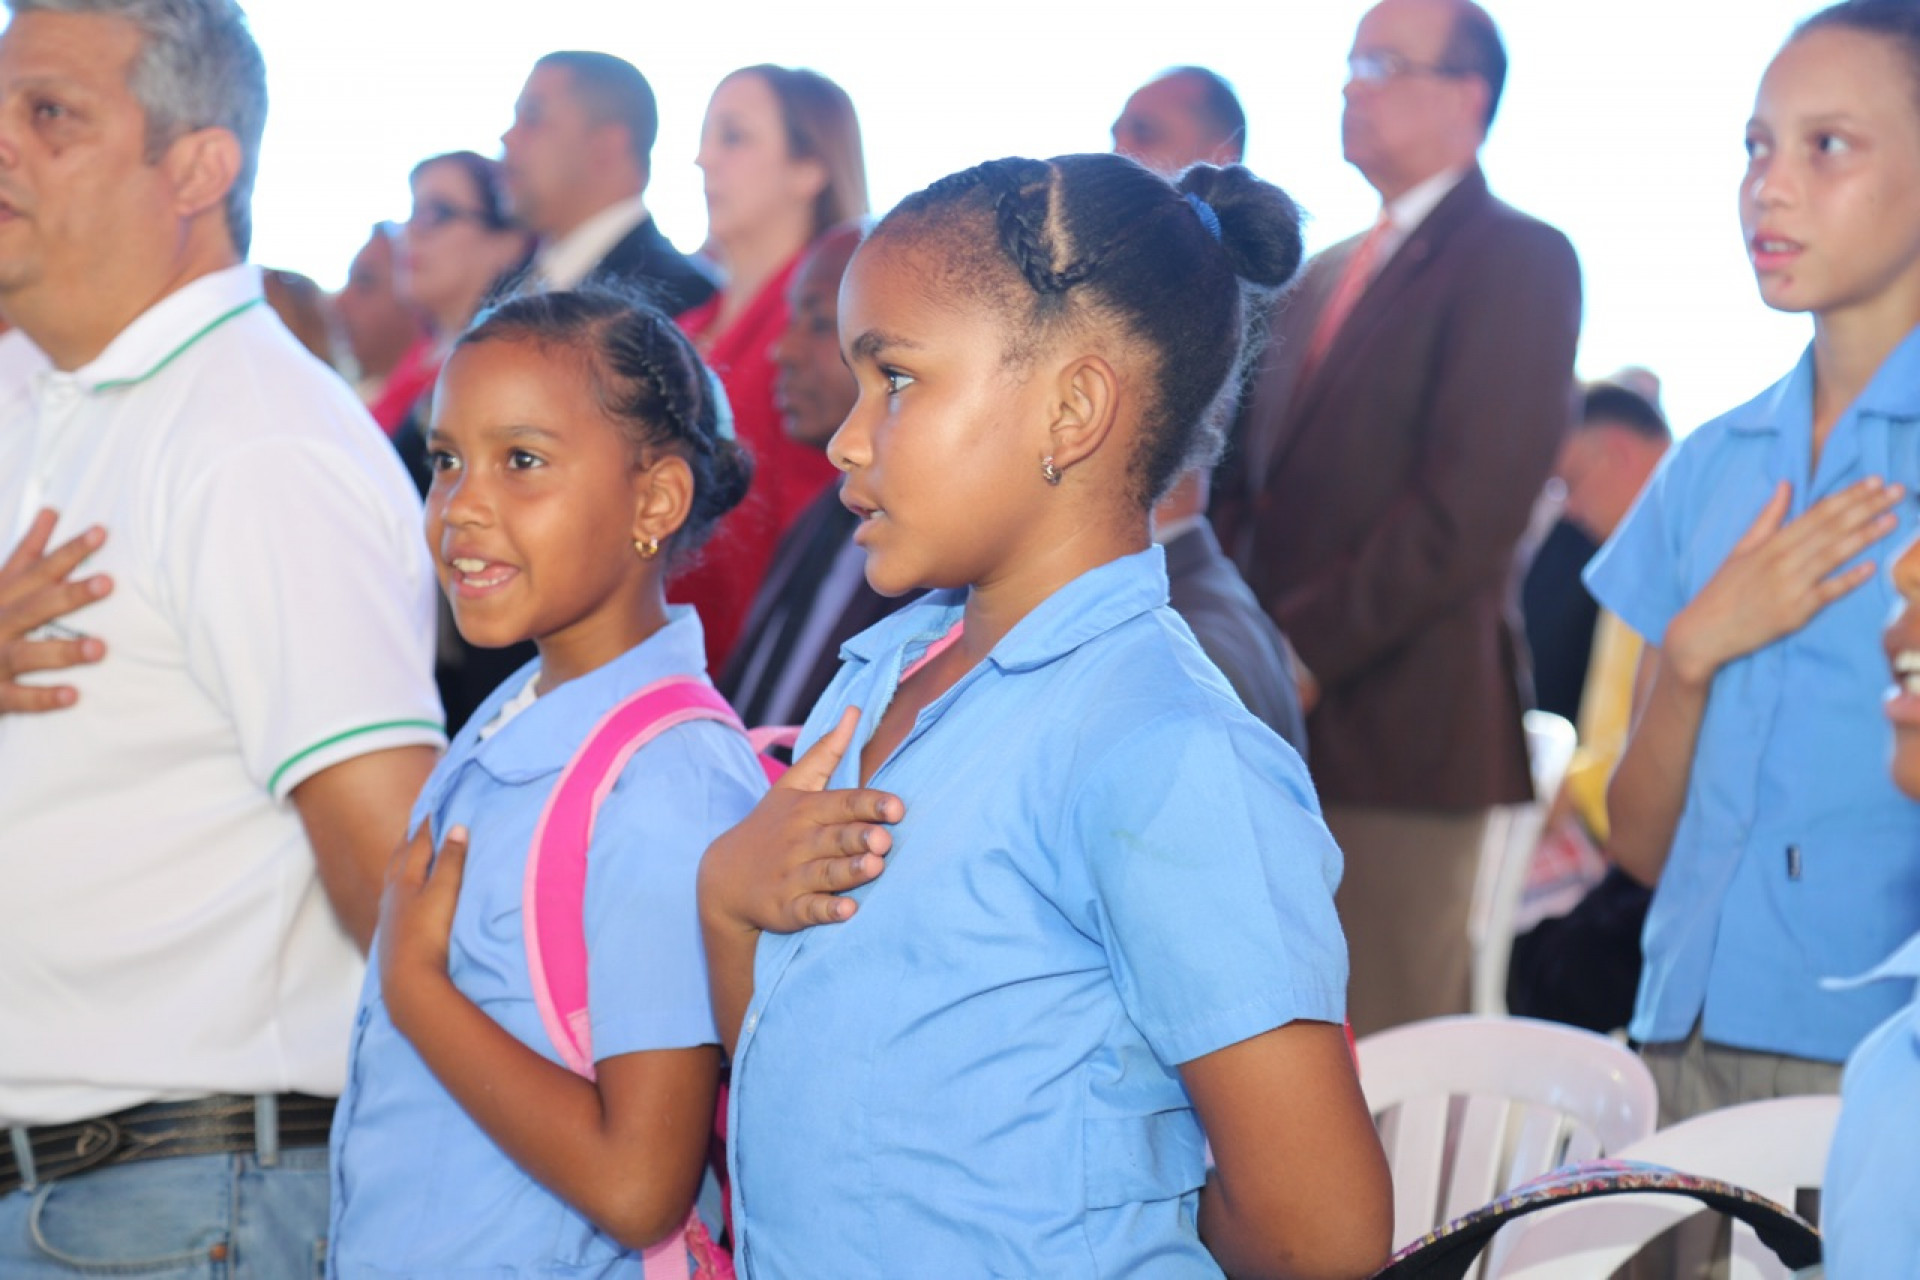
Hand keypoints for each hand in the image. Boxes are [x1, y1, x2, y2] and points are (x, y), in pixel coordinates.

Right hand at [0, 509, 112, 712]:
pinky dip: (42, 698)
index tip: (101, 532)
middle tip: (107, 583)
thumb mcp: (0, 584)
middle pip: (37, 606)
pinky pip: (17, 698)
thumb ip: (24, 553)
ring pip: (29, 653)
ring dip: (63, 651)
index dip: (68, 550)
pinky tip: (72, 696)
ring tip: (99, 648)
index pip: (37, 568)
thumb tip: (51, 511)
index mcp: (1, 596)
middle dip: (70, 594)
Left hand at [377, 823, 467, 1022]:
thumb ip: (452, 860)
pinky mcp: (392, 934)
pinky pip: (394, 899)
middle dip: (410, 839)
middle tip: (418, 824)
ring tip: (409, 855)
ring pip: (394, 880)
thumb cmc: (428, 934)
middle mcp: (392, 893)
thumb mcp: (445, 893)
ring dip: (403, 863)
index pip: (417, 843)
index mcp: (405, 879)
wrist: (409, 981)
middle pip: (400, 858)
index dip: (427, 824)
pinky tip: (405, 897)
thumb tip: (457, 828)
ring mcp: (390, 915)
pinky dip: (401, 887)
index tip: (435, 807)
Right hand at [698, 707, 902, 937]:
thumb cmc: (770, 825)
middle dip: (860, 837)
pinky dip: (827, 911)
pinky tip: (847, 911)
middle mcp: (801, 842)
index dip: (870, 804)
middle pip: (836, 838)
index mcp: (807, 810)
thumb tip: (855, 711)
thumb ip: (827, 751)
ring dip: (850, 871)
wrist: (723, 877)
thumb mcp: (792, 785)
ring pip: (826, 873)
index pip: (843, 803)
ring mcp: (792, 877)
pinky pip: (809, 910)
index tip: (897, 807)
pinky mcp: (787, 909)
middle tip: (884, 839)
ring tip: (874, 867)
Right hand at [1665, 477, 1902, 685]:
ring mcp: (1789, 586)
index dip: (1849, 495)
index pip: (1818, 513)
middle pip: (1831, 528)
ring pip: (1833, 555)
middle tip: (1898, 491)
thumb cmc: (1723, 591)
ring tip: (1893, 519)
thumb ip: (1768, 518)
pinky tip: (1870, 567)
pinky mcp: (1794, 613)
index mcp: (1771, 543)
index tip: (1875, 481)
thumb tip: (1787, 484)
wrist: (1703, 632)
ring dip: (1865, 536)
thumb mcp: (1741, 549)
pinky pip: (1826, 593)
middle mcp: (1782, 561)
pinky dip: (1848, 580)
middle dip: (1867, 507)